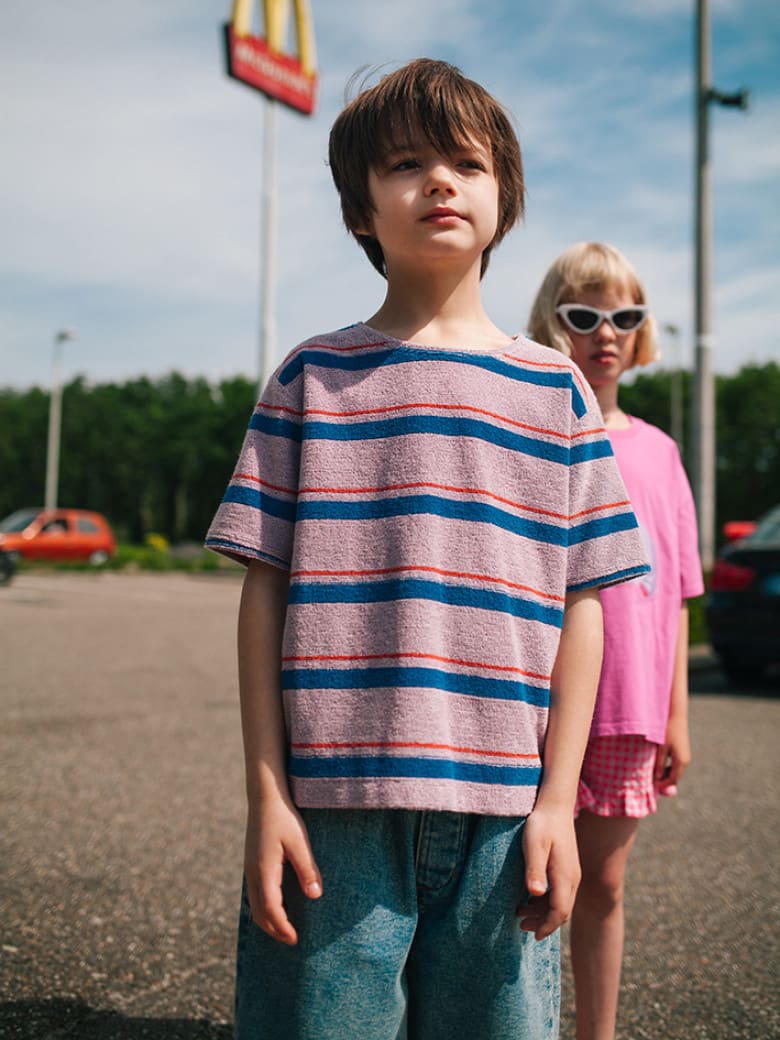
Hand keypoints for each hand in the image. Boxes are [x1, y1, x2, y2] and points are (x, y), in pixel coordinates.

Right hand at [244, 796, 321, 945]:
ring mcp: (249, 868)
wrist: (265, 796)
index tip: (295, 940)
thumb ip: (307, 869)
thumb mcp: (300, 842)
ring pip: (253, 904)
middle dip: (274, 929)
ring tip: (285, 929)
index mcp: (263, 870)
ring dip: (267, 920)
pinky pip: (253, 894)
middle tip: (292, 940)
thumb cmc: (284, 817)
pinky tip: (276, 906)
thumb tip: (315, 896)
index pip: (270, 908)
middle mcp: (252, 873)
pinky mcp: (251, 863)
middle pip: (258, 912)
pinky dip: (263, 907)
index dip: (282, 927)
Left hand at [516, 806, 580, 939]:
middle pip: (561, 911)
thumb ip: (535, 869)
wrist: (555, 806)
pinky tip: (530, 897)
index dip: (547, 926)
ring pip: (561, 903)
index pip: (560, 912)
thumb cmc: (542, 824)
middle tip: (520, 924)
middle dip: (543, 923)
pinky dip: (546, 901)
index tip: (533, 935)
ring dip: (543, 912)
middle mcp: (572, 878)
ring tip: (520, 912)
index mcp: (565, 877)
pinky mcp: (566, 868)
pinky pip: (560, 893)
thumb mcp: (534, 845)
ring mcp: (571, 874)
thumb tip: (536, 893)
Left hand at [654, 714, 690, 790]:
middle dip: (664, 781)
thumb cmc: (667, 731)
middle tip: (651, 781)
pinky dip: (668, 768)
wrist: (676, 716)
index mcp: (681, 762)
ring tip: (653, 773)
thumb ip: (659, 763)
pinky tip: (658, 765)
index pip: (672, 780)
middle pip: (675, 777)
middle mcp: (686, 761)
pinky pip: (676, 765)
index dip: (662, 785)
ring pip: (675, 771)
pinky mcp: (683, 752)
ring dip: (665, 774)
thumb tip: (657, 778)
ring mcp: (685, 756)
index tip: (651, 786)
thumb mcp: (661, 748)